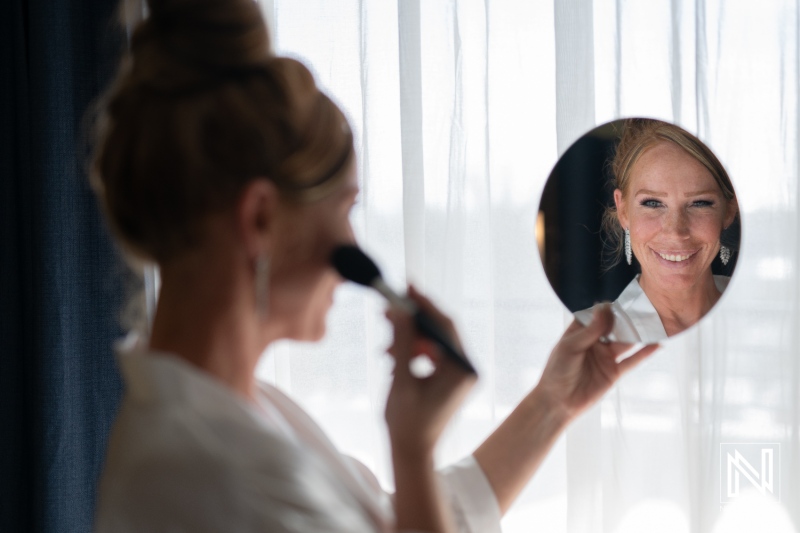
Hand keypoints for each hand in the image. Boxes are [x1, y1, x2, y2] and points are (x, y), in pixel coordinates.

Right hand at [384, 286, 476, 458]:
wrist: (413, 454)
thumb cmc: (406, 424)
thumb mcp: (401, 380)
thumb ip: (402, 343)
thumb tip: (400, 310)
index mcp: (462, 370)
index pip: (445, 326)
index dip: (424, 305)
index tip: (405, 288)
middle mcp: (466, 369)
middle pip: (441, 330)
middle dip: (414, 317)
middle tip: (390, 305)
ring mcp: (459, 374)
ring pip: (433, 340)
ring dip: (409, 334)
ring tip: (384, 333)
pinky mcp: (449, 378)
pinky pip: (431, 353)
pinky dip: (412, 349)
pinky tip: (391, 353)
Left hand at [535, 304, 657, 421]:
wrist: (559, 402)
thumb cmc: (557, 371)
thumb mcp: (570, 347)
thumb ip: (590, 330)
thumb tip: (605, 309)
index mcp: (580, 332)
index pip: (597, 315)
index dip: (609, 308)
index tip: (624, 297)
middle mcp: (595, 342)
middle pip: (615, 327)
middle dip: (627, 318)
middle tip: (645, 306)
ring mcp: (606, 357)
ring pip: (626, 342)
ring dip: (638, 333)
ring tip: (655, 321)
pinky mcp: (614, 372)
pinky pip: (632, 361)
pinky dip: (645, 353)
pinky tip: (658, 344)